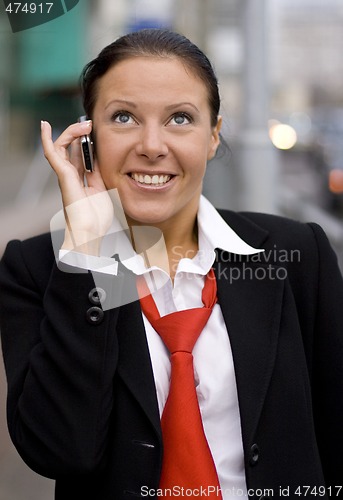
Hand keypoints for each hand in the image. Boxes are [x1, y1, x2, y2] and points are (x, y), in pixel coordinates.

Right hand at [41, 120, 113, 254]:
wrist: (90, 233)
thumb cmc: (97, 219)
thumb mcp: (104, 191)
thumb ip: (100, 175)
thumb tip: (100, 159)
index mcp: (83, 180)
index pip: (81, 155)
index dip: (86, 142)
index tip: (94, 130)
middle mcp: (72, 177)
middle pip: (70, 149)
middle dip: (78, 134)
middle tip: (89, 124)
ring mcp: (66, 176)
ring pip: (62, 147)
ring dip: (70, 133)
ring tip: (82, 124)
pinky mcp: (63, 177)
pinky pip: (52, 155)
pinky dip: (46, 140)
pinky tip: (44, 127)